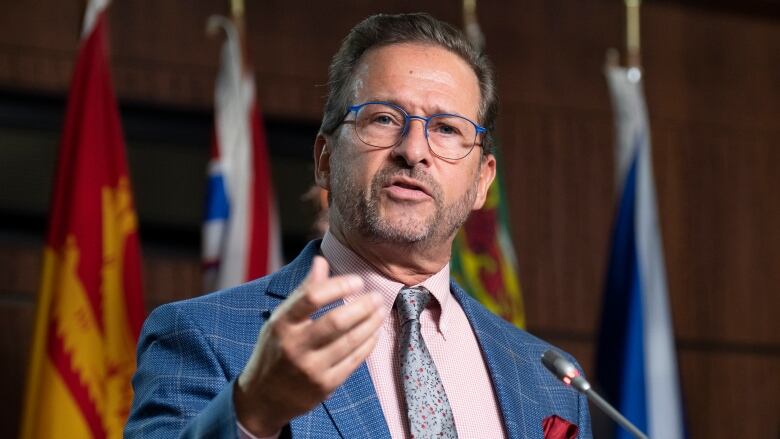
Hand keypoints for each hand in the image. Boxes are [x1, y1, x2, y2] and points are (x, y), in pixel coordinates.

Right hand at [234, 256, 384, 435]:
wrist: (262, 399)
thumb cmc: (275, 350)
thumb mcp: (281, 319)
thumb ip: (304, 291)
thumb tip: (321, 261)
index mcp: (282, 324)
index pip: (312, 297)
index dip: (339, 286)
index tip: (357, 280)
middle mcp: (295, 346)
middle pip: (336, 321)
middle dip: (363, 306)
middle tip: (377, 296)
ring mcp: (310, 368)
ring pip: (350, 341)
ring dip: (371, 323)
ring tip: (380, 310)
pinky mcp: (324, 386)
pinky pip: (353, 361)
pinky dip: (368, 344)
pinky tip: (374, 333)